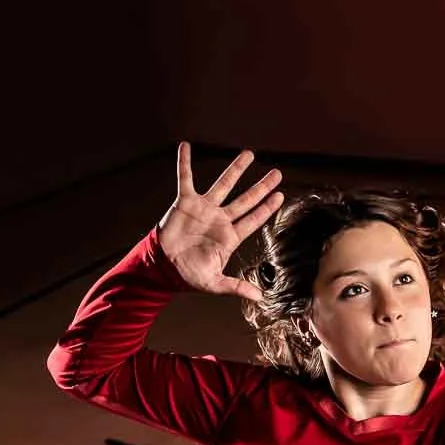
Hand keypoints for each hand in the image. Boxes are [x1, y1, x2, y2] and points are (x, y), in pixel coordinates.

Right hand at [157, 142, 283, 301]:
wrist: (164, 267)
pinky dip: (184, 163)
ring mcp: (204, 209)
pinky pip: (184, 178)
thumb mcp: (216, 283)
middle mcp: (220, 219)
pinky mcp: (185, 202)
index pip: (253, 219)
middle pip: (246, 199)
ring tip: (249, 154)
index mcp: (230, 237)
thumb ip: (237, 287)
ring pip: (224, 184)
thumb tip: (260, 298)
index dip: (267, 208)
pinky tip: (186, 146)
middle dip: (262, 187)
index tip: (280, 196)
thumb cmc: (189, 276)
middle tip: (277, 174)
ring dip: (236, 169)